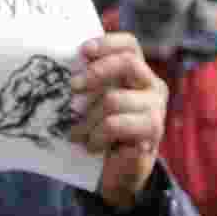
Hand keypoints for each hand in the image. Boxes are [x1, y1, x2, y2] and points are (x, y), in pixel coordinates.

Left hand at [68, 34, 167, 209]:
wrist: (121, 172)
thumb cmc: (105, 131)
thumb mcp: (97, 102)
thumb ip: (90, 83)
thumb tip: (61, 67)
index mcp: (139, 74)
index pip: (130, 45)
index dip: (107, 43)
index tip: (83, 50)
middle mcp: (153, 87)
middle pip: (127, 63)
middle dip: (95, 72)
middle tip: (71, 87)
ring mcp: (155, 111)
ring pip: (113, 99)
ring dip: (87, 119)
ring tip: (77, 134)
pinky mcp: (151, 134)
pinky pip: (114, 126)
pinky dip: (96, 136)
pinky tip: (91, 146)